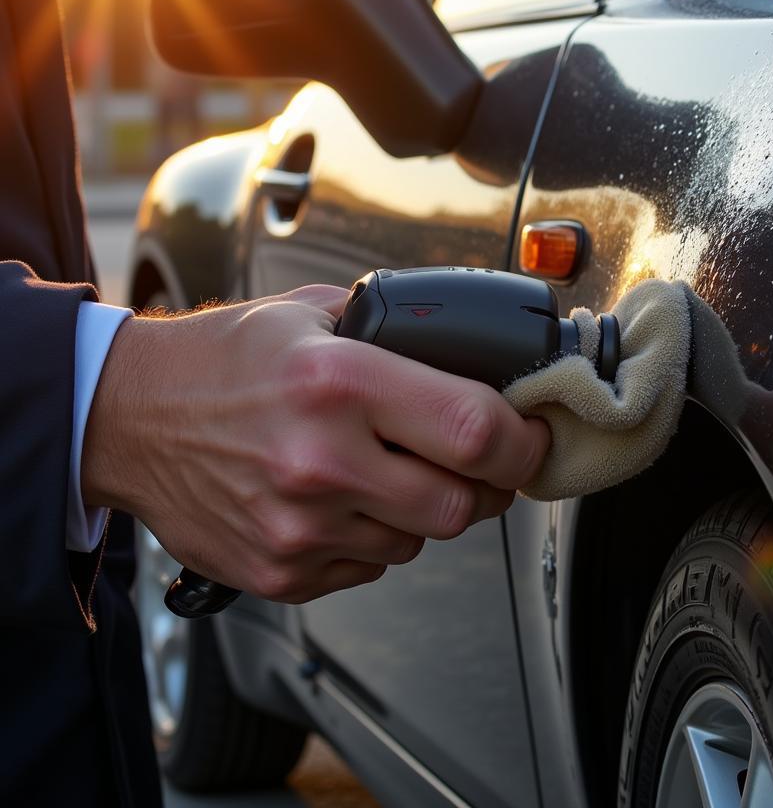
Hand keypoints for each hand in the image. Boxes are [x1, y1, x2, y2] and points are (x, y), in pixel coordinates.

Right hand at [82, 286, 548, 601]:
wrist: (128, 418)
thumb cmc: (223, 358)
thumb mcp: (312, 312)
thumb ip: (398, 329)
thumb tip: (476, 352)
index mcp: (340, 383)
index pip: (475, 432)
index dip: (523, 441)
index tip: (532, 434)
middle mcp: (322, 462)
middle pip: (462, 505)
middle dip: (487, 483)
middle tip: (475, 458)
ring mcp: (299, 528)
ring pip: (419, 541)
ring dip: (425, 509)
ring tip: (388, 468)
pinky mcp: (281, 572)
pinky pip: (370, 568)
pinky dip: (375, 537)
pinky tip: (344, 499)